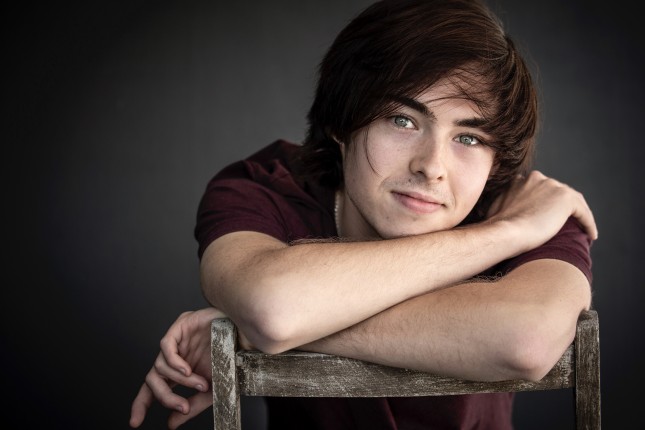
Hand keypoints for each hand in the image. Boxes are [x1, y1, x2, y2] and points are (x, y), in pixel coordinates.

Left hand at [129, 307, 225, 428]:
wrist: (245, 337)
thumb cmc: (231, 359)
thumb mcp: (212, 390)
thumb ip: (192, 406)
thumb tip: (171, 424)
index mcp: (179, 371)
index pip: (153, 388)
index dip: (142, 404)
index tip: (135, 422)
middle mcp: (174, 357)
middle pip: (152, 379)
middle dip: (163, 396)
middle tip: (181, 407)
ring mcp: (177, 341)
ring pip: (159, 366)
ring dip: (180, 381)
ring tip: (201, 383)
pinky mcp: (180, 326)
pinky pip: (166, 346)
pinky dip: (174, 362)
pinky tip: (187, 370)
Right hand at [487, 170, 597, 250]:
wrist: (504, 232)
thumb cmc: (496, 228)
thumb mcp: (495, 210)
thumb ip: (504, 206)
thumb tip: (507, 215)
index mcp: (519, 180)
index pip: (539, 190)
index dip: (546, 204)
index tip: (547, 218)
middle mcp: (536, 178)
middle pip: (557, 192)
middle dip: (561, 207)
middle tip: (566, 224)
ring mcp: (552, 186)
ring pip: (573, 200)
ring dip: (578, 215)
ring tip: (582, 231)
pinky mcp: (565, 198)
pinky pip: (583, 211)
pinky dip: (588, 223)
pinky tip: (591, 235)